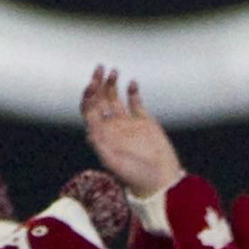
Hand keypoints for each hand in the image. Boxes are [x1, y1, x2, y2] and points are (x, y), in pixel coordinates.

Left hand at [80, 66, 183, 199]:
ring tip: (114, 71)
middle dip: (97, 83)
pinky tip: (132, 83)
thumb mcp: (114, 162)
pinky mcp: (144, 121)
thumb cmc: (135, 175)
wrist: (160, 180)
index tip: (92, 84)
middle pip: (99, 100)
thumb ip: (101, 145)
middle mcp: (111, 126)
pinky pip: (135, 102)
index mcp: (101, 135)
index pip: (89, 110)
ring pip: (115, 98)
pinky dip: (132, 91)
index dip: (88, 96)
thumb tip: (89, 129)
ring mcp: (127, 123)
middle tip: (99, 68)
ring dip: (112, 84)